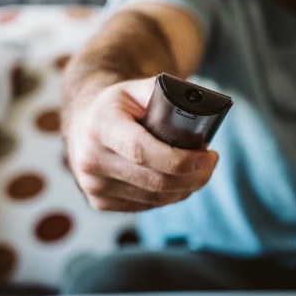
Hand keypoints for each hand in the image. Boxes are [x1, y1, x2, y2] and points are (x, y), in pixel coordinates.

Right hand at [63, 76, 218, 211]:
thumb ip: (164, 93)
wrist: (84, 124)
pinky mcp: (99, 203)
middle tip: (211, 162)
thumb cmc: (119, 105)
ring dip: (187, 188)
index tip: (207, 155)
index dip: (181, 159)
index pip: (142, 152)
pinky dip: (170, 197)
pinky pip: (146, 206)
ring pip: (155, 199)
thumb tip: (201, 104)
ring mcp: (93, 186)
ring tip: (201, 170)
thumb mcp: (136, 89)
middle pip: (155, 181)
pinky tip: (180, 182)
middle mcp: (91, 160)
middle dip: (194, 176)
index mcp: (100, 127)